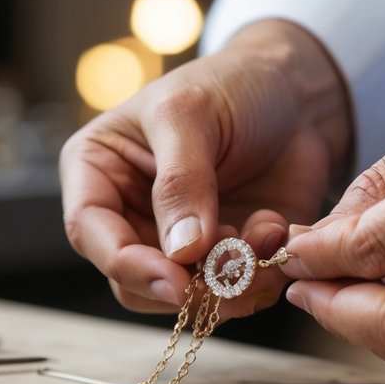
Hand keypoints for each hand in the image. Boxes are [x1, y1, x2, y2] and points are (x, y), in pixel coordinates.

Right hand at [59, 20, 350, 318]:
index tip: (175, 281)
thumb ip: (181, 182)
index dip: (128, 264)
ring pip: (182, 297)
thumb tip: (181, 252)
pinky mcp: (222, 259)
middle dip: (185, 283)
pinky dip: (259, 277)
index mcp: (98, 172)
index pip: (89, 232)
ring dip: (229, 283)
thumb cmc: (229, 86)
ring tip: (264, 234)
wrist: (295, 95)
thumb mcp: (191, 114)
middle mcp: (128, 214)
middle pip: (131, 280)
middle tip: (233, 264)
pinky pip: (231, 294)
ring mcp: (175, 243)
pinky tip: (276, 230)